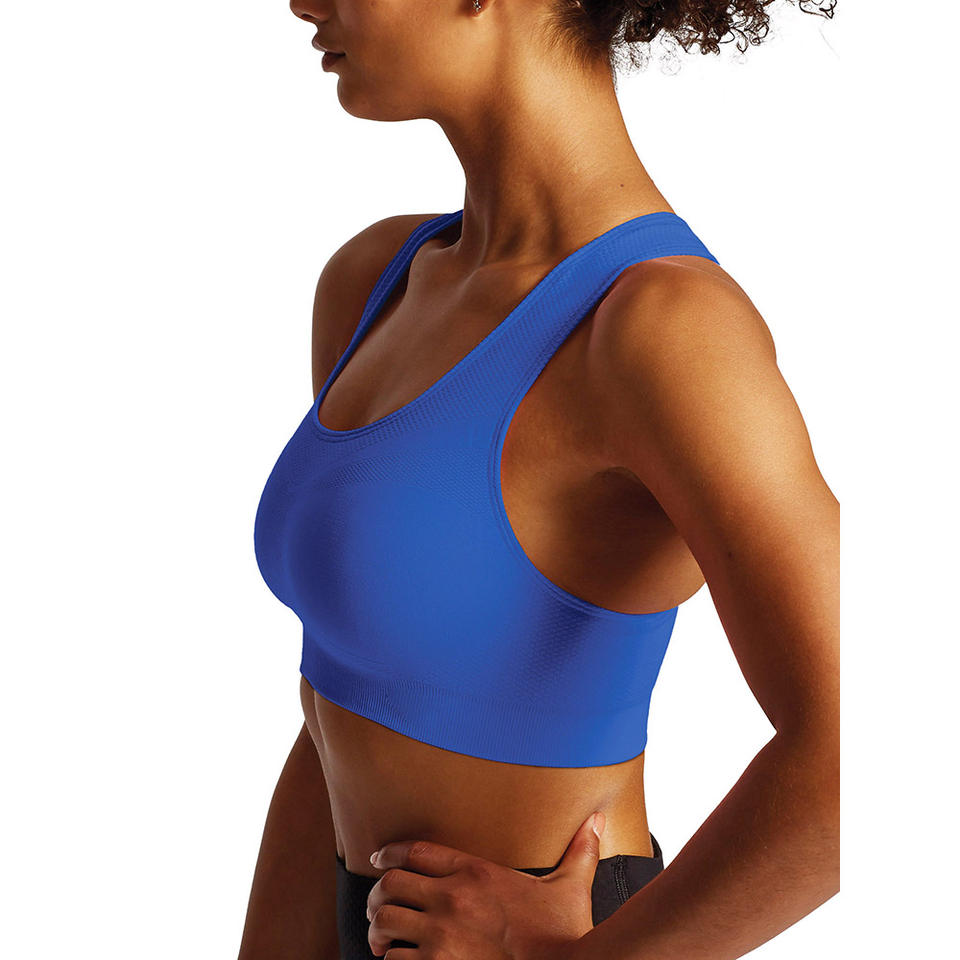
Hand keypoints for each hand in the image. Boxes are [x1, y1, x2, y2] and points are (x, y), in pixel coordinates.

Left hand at [364, 810, 605, 958]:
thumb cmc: (563, 936)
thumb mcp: (570, 888)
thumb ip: (579, 852)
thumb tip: (597, 822)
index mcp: (475, 873)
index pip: (416, 851)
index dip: (391, 853)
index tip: (380, 859)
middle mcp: (451, 900)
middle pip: (389, 885)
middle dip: (378, 895)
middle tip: (379, 904)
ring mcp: (441, 937)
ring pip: (385, 924)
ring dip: (380, 931)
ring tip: (381, 937)